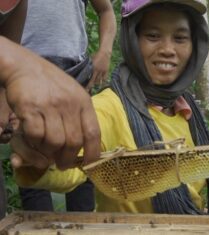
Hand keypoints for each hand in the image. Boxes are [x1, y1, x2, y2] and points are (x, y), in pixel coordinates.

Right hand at [1, 41, 100, 168]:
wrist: (25, 66)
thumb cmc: (52, 83)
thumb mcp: (74, 94)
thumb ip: (80, 116)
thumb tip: (83, 145)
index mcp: (84, 102)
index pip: (93, 133)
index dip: (93, 153)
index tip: (89, 165)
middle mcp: (70, 104)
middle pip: (74, 141)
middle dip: (68, 158)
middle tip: (62, 165)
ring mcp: (50, 106)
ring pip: (55, 142)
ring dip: (50, 152)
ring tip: (48, 152)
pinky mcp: (30, 108)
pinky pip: (36, 135)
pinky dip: (35, 143)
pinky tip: (35, 140)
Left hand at [86, 51, 110, 90]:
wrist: (105, 53)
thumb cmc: (96, 55)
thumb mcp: (90, 60)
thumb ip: (88, 65)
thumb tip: (84, 70)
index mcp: (93, 68)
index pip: (90, 78)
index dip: (88, 84)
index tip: (85, 88)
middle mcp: (98, 71)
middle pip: (94, 81)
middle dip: (91, 86)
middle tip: (88, 90)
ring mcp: (103, 71)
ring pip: (100, 80)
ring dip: (97, 84)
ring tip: (94, 87)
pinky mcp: (106, 71)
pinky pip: (105, 78)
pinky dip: (102, 81)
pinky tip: (101, 84)